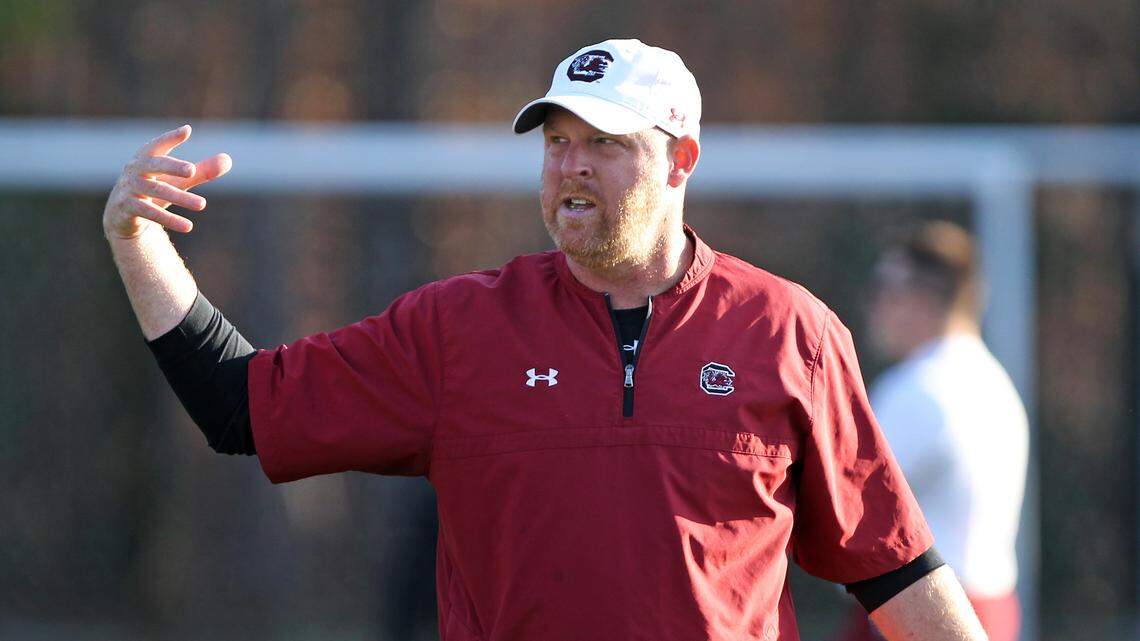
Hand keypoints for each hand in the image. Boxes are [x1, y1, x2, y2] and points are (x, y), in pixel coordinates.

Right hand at [103, 125, 231, 239]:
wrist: (122, 214)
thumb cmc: (154, 189)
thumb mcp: (177, 180)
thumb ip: (201, 171)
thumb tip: (228, 160)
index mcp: (146, 158)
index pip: (158, 145)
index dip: (170, 138)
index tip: (186, 131)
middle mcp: (135, 170)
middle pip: (154, 165)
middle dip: (173, 166)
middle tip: (192, 170)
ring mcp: (129, 188)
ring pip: (156, 191)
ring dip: (180, 198)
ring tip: (202, 205)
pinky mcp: (127, 208)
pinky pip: (150, 213)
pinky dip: (169, 220)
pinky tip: (189, 226)